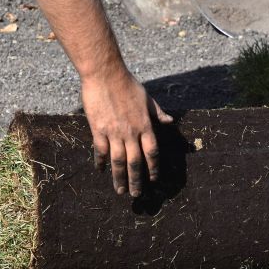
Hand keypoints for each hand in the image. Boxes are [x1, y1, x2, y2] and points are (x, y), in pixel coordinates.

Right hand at [81, 70, 172, 196]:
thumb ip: (158, 113)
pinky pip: (101, 151)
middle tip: (136, 195)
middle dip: (136, 181)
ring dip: (119, 178)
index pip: (152, 152)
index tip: (153, 180)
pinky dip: (101, 162)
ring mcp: (114, 132)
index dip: (153, 168)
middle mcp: (131, 132)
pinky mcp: (98, 130)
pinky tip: (101, 170)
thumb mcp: (147, 98)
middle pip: (135, 162)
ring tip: (120, 191)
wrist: (105, 74)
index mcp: (145, 125)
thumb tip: (170, 120)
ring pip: (118, 162)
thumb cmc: (127, 84)